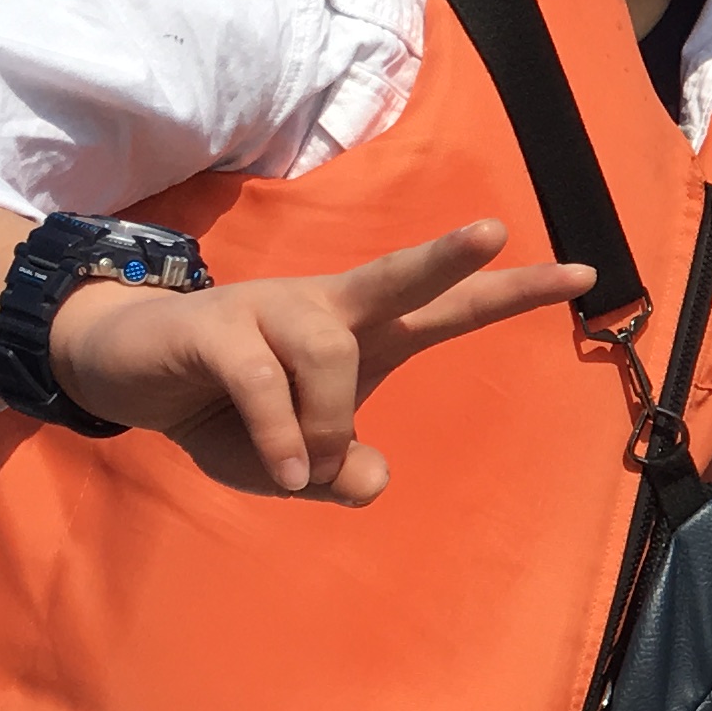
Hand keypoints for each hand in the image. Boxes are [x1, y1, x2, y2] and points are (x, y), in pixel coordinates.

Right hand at [44, 220, 591, 504]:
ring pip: (329, 355)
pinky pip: (266, 382)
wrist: (123, 371)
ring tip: (299, 468)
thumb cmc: (224, 411)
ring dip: (323, 423)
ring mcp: (272, 311)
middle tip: (495, 233)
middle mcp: (327, 309)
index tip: (588, 275)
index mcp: (363, 334)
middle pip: (398, 277)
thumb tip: (371, 477)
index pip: (451, 308)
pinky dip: (280, 434)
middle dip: (448, 258)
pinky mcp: (217, 326)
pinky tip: (282, 470)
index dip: (515, 293)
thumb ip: (338, 473)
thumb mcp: (290, 464)